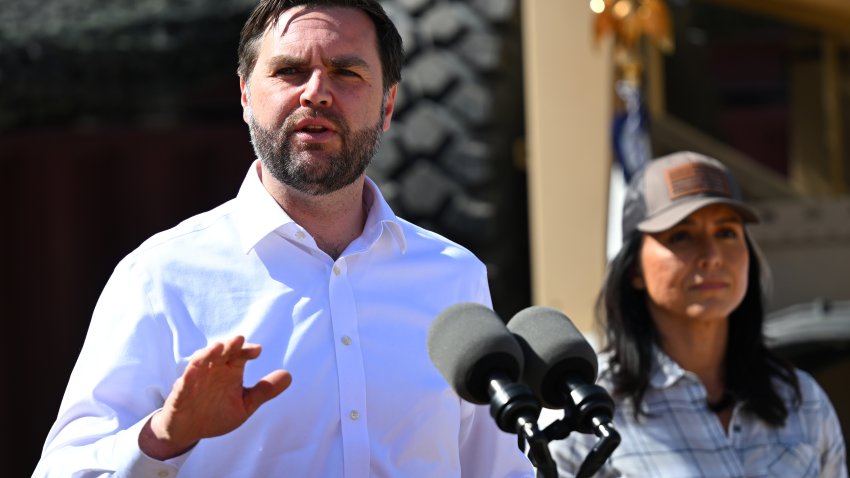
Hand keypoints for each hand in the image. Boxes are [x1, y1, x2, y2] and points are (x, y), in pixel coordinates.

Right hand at [139, 335, 291, 459]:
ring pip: (201, 361)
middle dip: (230, 346)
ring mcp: (196, 380)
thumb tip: (289, 375)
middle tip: (239, 340)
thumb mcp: (245, 404)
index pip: (240, 354)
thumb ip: (264, 391)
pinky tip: (193, 370)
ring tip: (219, 347)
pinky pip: (184, 383)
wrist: (189, 431)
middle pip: (221, 353)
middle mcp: (213, 370)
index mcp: (230, 371)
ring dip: (209, 353)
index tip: (257, 350)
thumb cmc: (217, 413)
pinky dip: (188, 376)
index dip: (247, 350)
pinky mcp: (181, 393)